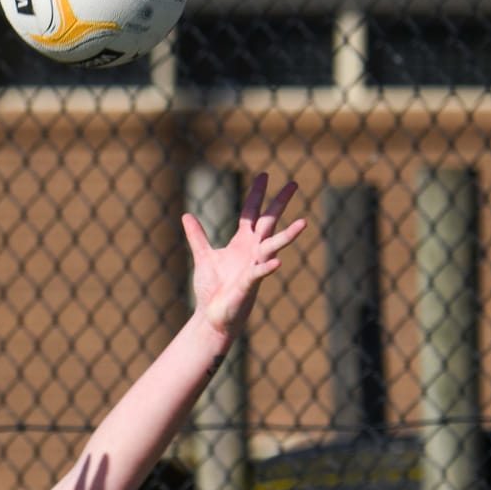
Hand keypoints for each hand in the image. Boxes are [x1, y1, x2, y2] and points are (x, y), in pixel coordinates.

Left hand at [182, 172, 305, 338]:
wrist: (212, 315)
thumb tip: (186, 215)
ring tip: (304, 223)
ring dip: (288, 235)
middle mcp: (253, 251)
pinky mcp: (250, 284)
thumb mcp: (203, 256)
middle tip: (293, 183)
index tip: (264, 174)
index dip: (257, 194)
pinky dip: (267, 268)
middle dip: (279, 203)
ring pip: (274, 246)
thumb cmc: (212, 288)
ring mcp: (254, 266)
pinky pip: (261, 273)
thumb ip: (197, 236)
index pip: (251, 213)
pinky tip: (276, 263)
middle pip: (269, 222)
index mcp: (242, 242)